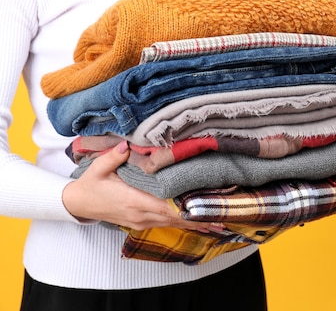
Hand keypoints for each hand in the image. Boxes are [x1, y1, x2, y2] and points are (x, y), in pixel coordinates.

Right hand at [62, 141, 220, 231]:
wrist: (78, 204)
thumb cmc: (91, 185)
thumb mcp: (98, 168)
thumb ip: (114, 157)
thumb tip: (126, 145)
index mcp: (133, 201)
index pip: (164, 207)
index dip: (184, 209)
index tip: (203, 209)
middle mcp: (140, 214)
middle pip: (174, 218)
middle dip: (197, 219)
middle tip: (221, 219)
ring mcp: (141, 221)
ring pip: (172, 223)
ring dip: (194, 224)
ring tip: (217, 225)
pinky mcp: (141, 223)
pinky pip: (165, 224)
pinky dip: (183, 224)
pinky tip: (197, 224)